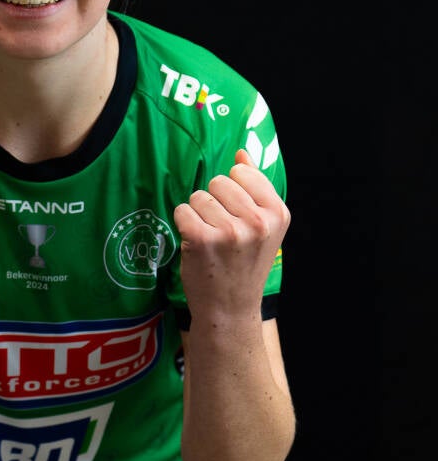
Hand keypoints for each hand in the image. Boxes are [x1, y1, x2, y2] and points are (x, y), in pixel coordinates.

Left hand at [172, 149, 289, 320]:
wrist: (230, 309)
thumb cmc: (244, 266)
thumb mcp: (263, 227)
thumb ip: (255, 187)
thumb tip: (242, 152)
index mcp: (277, 213)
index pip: (242, 172)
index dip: (232, 191)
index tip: (237, 215)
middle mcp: (257, 221)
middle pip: (218, 181)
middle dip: (214, 202)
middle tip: (221, 231)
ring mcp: (230, 231)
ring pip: (198, 196)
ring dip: (198, 215)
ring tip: (210, 239)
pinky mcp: (202, 239)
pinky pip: (182, 210)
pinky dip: (183, 224)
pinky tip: (196, 243)